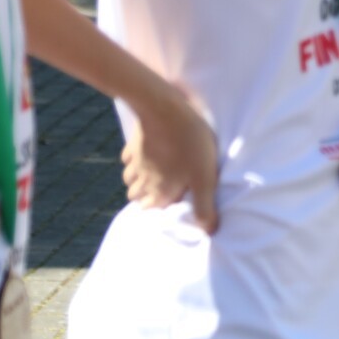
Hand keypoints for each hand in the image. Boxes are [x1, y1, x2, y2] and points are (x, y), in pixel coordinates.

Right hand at [119, 79, 219, 232]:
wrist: (164, 108)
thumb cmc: (189, 144)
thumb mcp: (204, 178)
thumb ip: (204, 207)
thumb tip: (209, 231)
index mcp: (159, 192)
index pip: (150, 213)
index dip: (158, 212)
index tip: (169, 206)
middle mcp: (141, 181)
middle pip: (136, 197)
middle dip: (146, 197)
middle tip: (162, 189)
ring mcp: (135, 162)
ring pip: (129, 179)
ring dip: (138, 179)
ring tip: (154, 174)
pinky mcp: (133, 143)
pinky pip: (129, 158)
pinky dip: (135, 159)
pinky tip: (147, 153)